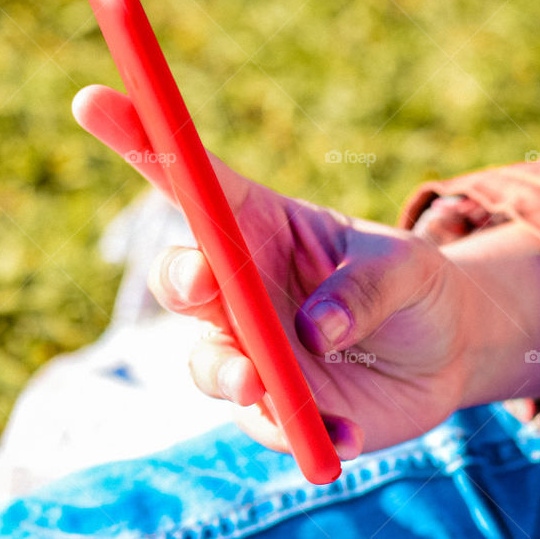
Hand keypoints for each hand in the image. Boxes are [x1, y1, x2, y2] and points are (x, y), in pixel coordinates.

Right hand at [73, 85, 539, 456]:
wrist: (447, 357)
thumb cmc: (417, 288)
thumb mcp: (408, 269)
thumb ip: (362, 287)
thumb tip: (313, 331)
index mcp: (262, 226)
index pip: (195, 181)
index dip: (143, 142)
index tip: (92, 100)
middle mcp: (242, 288)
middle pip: (182, 279)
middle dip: (181, 279)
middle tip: (203, 281)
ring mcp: (251, 351)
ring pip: (206, 363)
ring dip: (225, 371)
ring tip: (260, 380)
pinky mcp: (273, 409)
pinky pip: (265, 426)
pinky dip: (301, 434)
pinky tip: (348, 438)